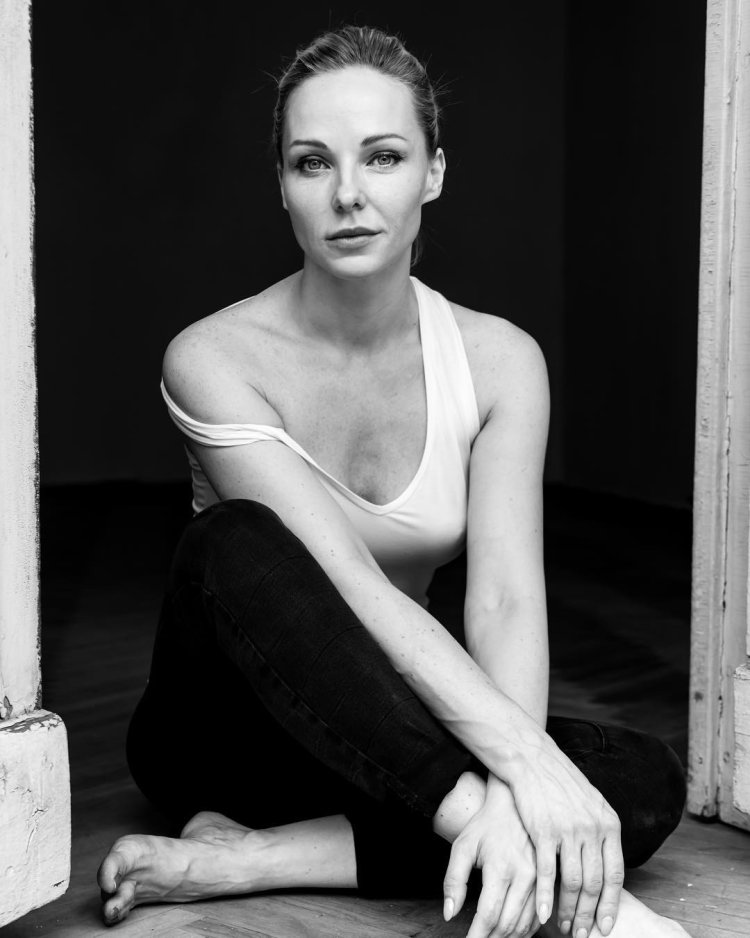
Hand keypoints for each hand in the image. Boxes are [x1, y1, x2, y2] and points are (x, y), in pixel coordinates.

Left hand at [443, 781, 539, 937]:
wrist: (514, 804)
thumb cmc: (486, 826)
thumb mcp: (463, 846)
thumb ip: (454, 880)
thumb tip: (449, 913)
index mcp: (501, 867)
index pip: (489, 915)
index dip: (477, 935)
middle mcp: (524, 876)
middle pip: (508, 925)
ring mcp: (539, 879)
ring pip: (525, 925)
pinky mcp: (548, 881)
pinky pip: (538, 916)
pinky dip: (525, 930)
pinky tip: (511, 932)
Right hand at [509, 742, 623, 937]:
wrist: (533, 759)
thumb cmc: (560, 782)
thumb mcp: (591, 803)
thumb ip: (600, 832)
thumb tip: (605, 863)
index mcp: (609, 824)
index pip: (616, 874)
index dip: (611, 904)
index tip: (606, 926)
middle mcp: (593, 829)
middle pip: (595, 884)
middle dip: (588, 914)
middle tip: (581, 934)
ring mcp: (568, 830)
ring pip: (573, 883)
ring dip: (568, 910)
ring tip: (563, 926)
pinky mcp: (544, 831)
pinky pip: (548, 873)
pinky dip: (547, 898)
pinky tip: (544, 913)